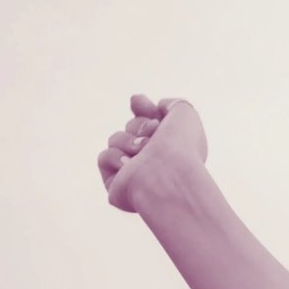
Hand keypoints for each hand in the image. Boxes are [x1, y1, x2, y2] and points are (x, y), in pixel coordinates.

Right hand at [97, 94, 208, 213]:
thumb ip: (173, 104)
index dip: (143, 109)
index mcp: (174, 148)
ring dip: (128, 140)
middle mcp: (156, 162)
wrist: (168, 173)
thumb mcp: (185, 113)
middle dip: (139, 125)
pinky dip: (115, 157)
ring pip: (116, 140)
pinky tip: (129, 165)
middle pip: (132, 127)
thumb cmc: (181, 146)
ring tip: (143, 150)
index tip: (139, 102)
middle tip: (152, 131)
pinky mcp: (117, 185)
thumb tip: (158, 107)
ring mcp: (136, 174)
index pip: (151, 122)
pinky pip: (104, 157)